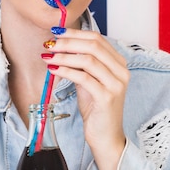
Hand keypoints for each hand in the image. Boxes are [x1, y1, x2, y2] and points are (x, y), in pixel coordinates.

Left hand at [42, 28, 128, 167]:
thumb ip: (81, 65)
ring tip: (47, 56)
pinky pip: (83, 78)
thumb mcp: (89, 81)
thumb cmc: (96, 109)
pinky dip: (66, 71)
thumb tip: (61, 47)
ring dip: (64, 56)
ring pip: (88, 60)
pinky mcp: (106, 97)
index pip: (97, 39)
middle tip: (49, 44)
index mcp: (119, 64)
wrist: (106, 137)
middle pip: (93, 46)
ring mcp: (116, 84)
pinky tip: (53, 70)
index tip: (57, 32)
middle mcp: (121, 72)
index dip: (75, 33)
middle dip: (67, 42)